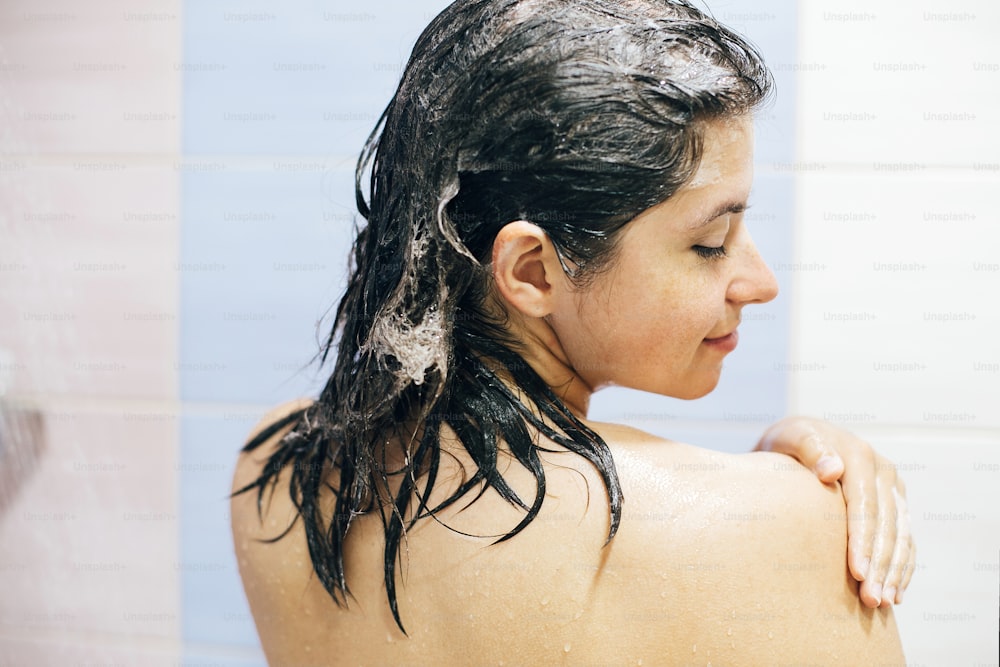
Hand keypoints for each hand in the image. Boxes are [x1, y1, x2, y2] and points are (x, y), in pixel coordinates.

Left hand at [755, 416, 914, 607]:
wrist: (803, 437)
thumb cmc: (792, 440)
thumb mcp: (794, 436)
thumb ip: (810, 449)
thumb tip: (831, 470)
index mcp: (860, 456)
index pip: (865, 505)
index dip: (863, 541)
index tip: (857, 572)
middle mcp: (884, 472)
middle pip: (886, 525)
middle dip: (881, 565)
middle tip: (870, 598)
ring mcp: (893, 489)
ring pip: (901, 535)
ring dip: (894, 572)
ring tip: (882, 602)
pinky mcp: (895, 503)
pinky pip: (905, 538)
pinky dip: (903, 567)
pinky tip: (896, 592)